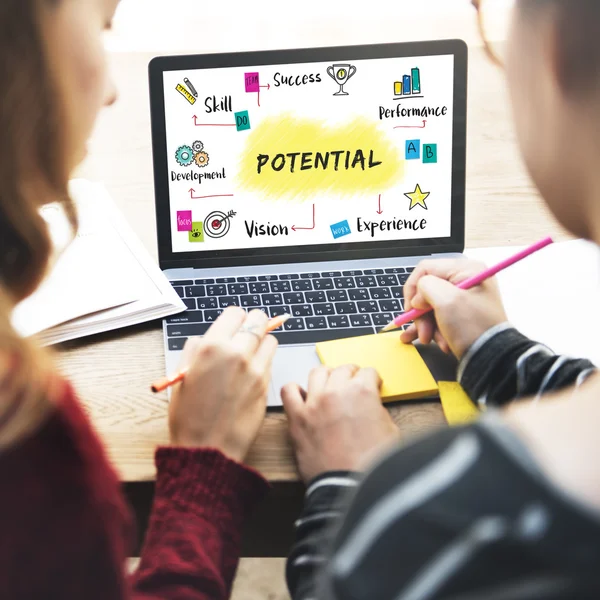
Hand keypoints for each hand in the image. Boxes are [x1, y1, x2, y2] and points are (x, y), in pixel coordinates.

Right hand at [169, 307, 277, 461]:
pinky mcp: (267, 384)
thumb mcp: (181, 377)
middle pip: (258, 320)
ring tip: (250, 353)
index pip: (235, 313)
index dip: (234, 319)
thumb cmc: (188, 417)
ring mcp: (255, 369)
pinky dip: (265, 360)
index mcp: (212, 347)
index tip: (232, 325)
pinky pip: (271, 361)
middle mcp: (237, 353)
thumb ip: (194, 350)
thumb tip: (205, 339)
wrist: (208, 449)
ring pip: (270, 339)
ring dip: (262, 341)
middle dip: (253, 323)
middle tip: (246, 333)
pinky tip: (251, 372)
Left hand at [281, 365, 398, 482]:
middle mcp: (336, 392)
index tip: (371, 385)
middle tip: (352, 384)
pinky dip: (294, 390)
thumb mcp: (390, 431)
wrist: (350, 487)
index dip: (371, 380)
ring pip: (317, 373)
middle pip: (343, 369)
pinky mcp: (297, 418)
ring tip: (329, 385)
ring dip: (326, 376)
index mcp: (362, 392)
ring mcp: (314, 403)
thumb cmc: (372, 465)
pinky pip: (288, 391)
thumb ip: (378, 410)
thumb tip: (371, 406)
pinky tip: (302, 396)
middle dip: (351, 375)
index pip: (367, 372)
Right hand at [400, 259, 507, 358]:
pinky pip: (439, 316)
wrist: (492, 359)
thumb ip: (425, 287)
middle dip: (421, 313)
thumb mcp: (446, 300)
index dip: (413, 289)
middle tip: (423, 331)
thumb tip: (418, 297)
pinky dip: (432, 329)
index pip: (425, 269)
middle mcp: (466, 280)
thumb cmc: (473, 327)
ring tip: (429, 339)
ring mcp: (464, 298)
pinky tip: (428, 339)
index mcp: (466, 270)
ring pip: (430, 306)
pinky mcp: (462, 315)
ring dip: (426, 324)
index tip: (411, 309)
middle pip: (427, 290)